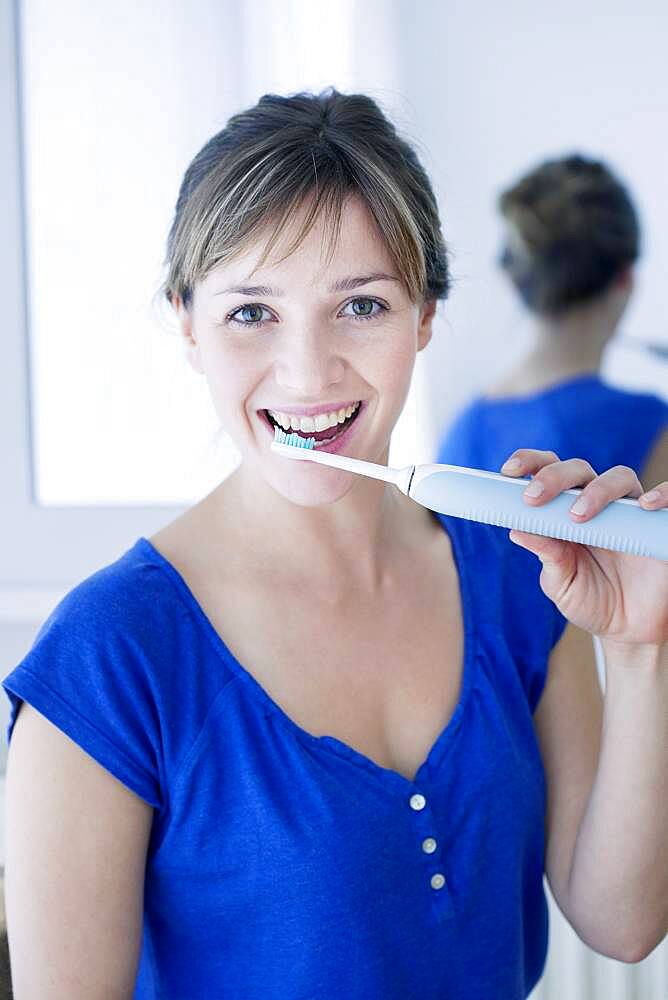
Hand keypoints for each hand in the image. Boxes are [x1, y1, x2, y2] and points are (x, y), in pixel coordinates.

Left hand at [500, 449, 667, 646]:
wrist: (628, 631)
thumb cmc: (590, 600)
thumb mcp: (561, 582)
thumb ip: (546, 556)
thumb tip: (516, 531)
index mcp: (566, 511)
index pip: (549, 472)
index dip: (531, 463)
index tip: (509, 470)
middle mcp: (599, 504)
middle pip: (579, 469)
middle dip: (554, 477)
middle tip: (534, 498)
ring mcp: (630, 512)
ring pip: (620, 477)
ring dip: (597, 490)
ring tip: (579, 516)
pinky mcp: (658, 526)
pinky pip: (667, 498)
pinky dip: (660, 495)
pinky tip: (646, 506)